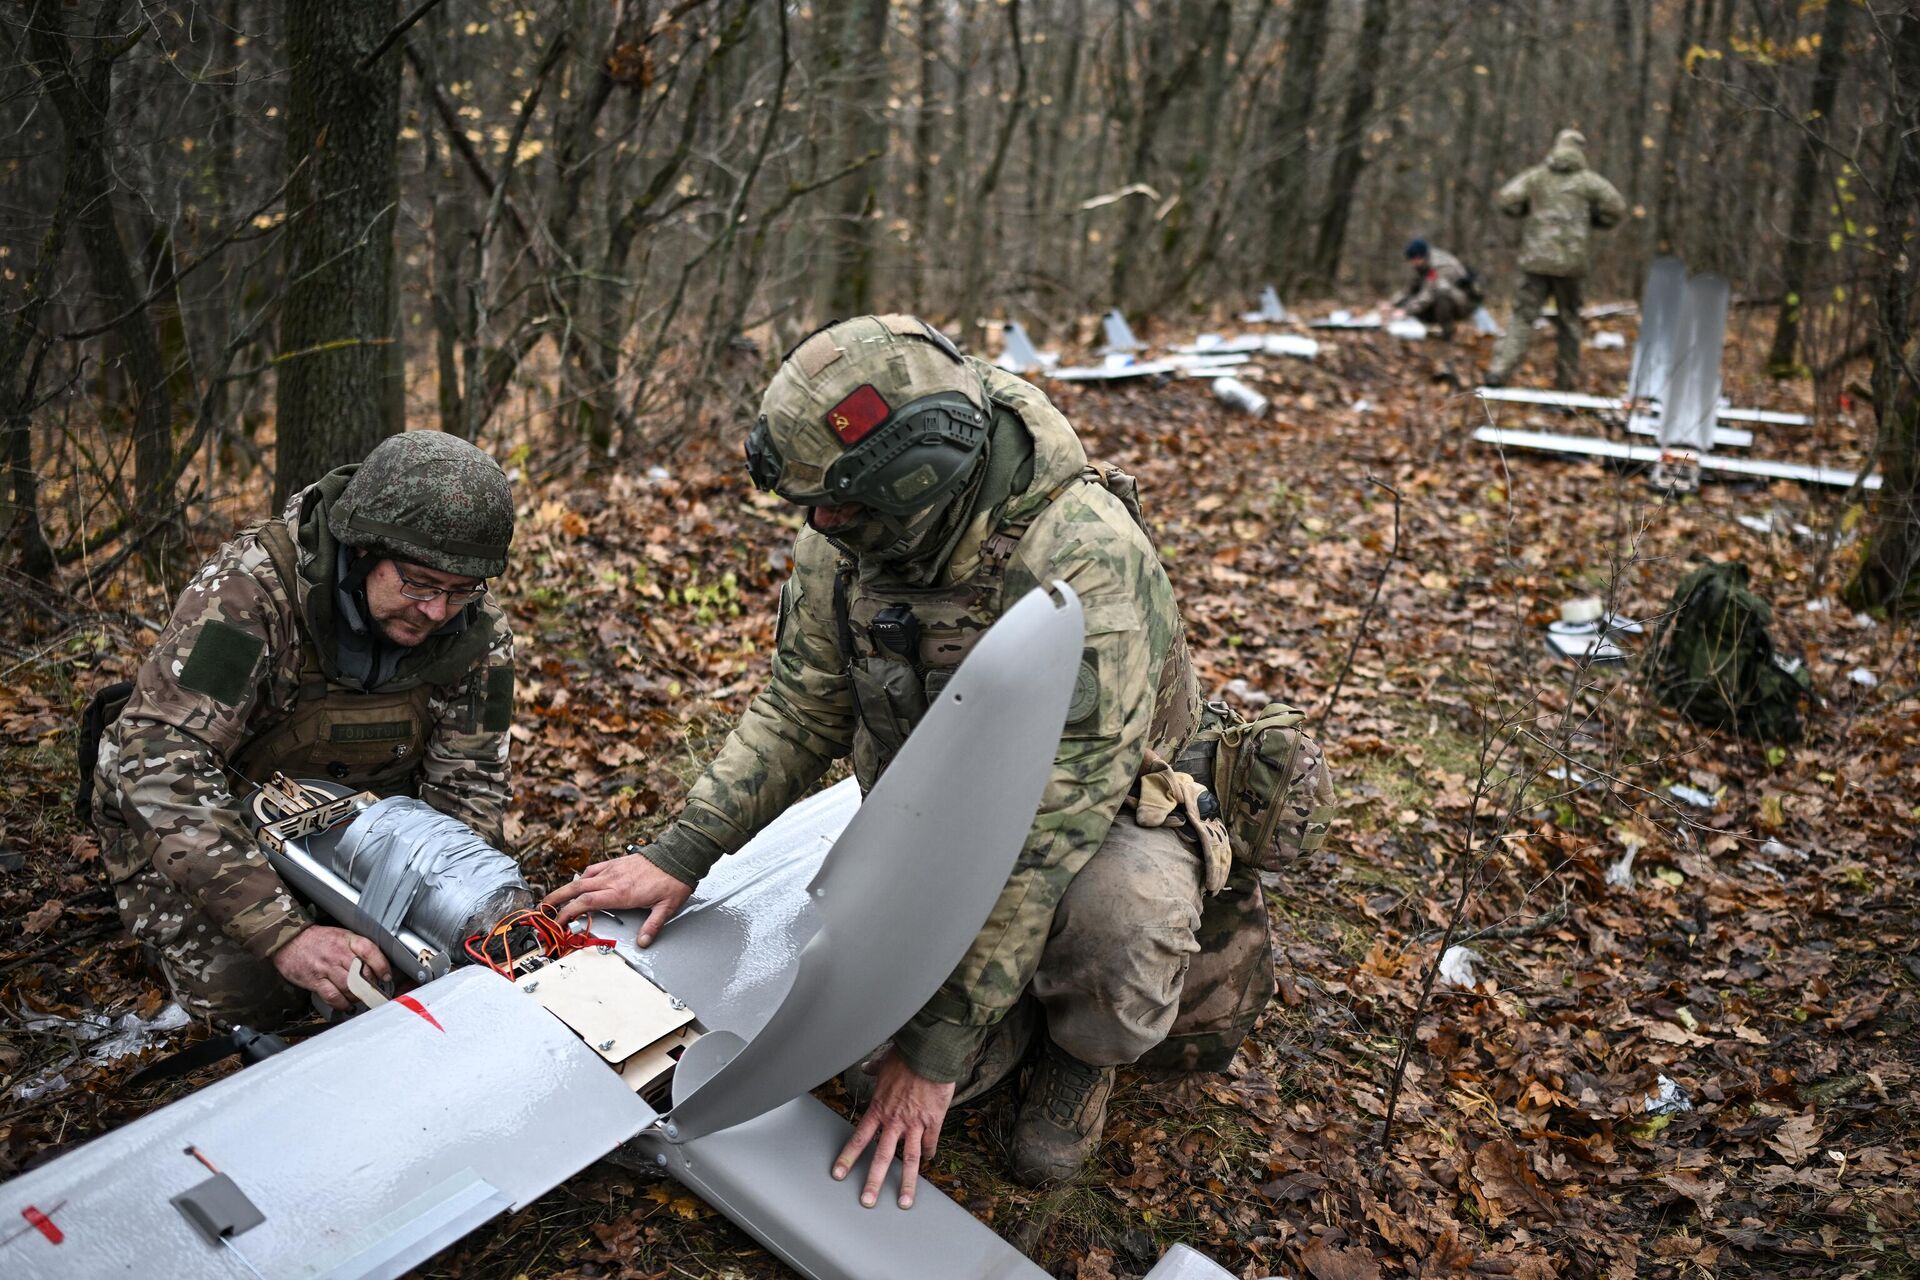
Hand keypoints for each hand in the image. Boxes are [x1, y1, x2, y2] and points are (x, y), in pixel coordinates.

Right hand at [271, 926, 391, 1010]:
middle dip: (370, 985)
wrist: (289, 940)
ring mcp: (326, 968)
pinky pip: (333, 996)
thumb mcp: (341, 935)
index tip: (387, 976)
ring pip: (350, 987)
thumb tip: (374, 965)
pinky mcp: (315, 980)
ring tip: (359, 998)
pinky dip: (342, 1004)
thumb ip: (356, 948)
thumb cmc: (317, 939)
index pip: (370, 950)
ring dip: (358, 996)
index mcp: (347, 940)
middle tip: (374, 992)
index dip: (382, 965)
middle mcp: (338, 953)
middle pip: (362, 973)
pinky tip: (347, 1006)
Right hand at [542, 851, 693, 945]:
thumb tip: (644, 942)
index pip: (587, 902)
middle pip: (576, 888)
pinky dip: (583, 877)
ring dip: (566, 888)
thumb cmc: (673, 880)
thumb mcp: (667, 907)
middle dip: (557, 899)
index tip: (559, 922)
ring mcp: (613, 869)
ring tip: (555, 898)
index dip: (569, 912)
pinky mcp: (617, 862)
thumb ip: (653, 926)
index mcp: (621, 893)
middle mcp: (612, 879)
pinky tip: (581, 882)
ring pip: (582, 878)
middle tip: (543, 908)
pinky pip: (594, 869)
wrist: (679, 855)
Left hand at [832, 1050, 954, 1208]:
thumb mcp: (884, 1062)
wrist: (930, 1053)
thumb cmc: (906, 1056)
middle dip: (873, 1182)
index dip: (848, 1157)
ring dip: (906, 1183)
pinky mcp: (933, 1121)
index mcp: (879, 1109)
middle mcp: (894, 1121)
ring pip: (909, 1160)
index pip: (859, 1138)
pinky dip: (929, 1154)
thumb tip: (866, 1066)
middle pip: (882, 1157)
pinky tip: (928, 1163)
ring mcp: (914, 1124)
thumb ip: (874, 1068)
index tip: (839, 1174)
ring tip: (904, 1203)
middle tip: (867, 1201)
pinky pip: (931, 1143)